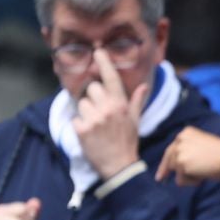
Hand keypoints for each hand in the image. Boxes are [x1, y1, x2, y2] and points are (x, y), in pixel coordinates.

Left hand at [74, 50, 149, 179]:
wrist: (119, 167)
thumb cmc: (128, 143)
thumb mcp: (135, 121)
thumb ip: (136, 102)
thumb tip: (143, 86)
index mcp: (121, 105)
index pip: (110, 78)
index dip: (103, 62)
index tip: (97, 51)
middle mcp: (107, 109)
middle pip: (91, 89)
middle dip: (93, 98)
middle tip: (99, 112)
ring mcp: (93, 119)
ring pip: (81, 103)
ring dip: (85, 112)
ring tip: (94, 126)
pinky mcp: (81, 129)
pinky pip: (75, 118)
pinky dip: (79, 125)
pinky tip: (88, 134)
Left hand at [155, 127, 219, 186]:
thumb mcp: (202, 146)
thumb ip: (189, 151)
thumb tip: (177, 166)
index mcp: (185, 133)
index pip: (171, 148)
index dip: (166, 161)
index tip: (161, 172)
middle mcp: (179, 140)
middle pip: (169, 159)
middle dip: (167, 170)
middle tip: (161, 179)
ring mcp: (179, 152)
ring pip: (175, 170)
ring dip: (187, 176)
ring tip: (202, 174)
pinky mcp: (181, 163)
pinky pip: (181, 179)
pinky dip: (190, 182)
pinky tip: (201, 177)